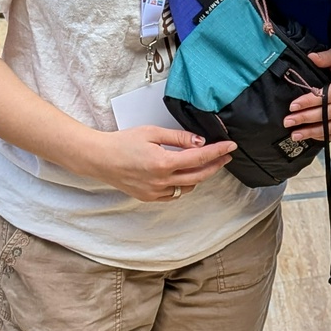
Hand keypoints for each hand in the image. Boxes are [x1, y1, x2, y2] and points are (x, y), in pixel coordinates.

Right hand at [87, 125, 236, 201]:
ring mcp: (155, 192)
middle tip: (225, 156)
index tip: (230, 147)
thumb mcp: (152, 133)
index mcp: (163, 163)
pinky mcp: (149, 197)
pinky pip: (174, 194)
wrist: (99, 158)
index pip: (199, 158)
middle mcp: (161, 181)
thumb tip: (200, 142)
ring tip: (204, 163)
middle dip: (215, 165)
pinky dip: (182, 185)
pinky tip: (183, 175)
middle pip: (199, 176)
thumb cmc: (122, 142)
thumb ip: (178, 138)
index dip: (218, 152)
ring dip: (199, 176)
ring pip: (188, 187)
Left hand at [285, 36, 330, 140]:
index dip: (310, 101)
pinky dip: (326, 136)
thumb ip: (325, 56)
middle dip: (307, 118)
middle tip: (289, 121)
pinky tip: (311, 136)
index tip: (293, 106)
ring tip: (296, 134)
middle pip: (330, 113)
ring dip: (314, 132)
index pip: (330, 95)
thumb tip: (311, 57)